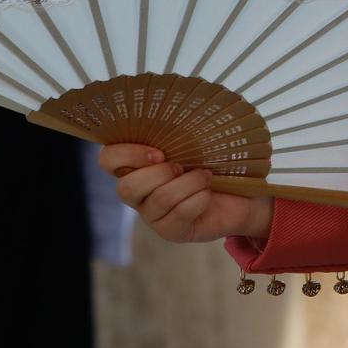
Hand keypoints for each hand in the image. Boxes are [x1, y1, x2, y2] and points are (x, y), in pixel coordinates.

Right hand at [100, 143, 272, 244]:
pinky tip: (208, 193)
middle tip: (181, 166)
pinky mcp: (171, 231)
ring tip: (205, 176)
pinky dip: (199, 198)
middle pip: (126, 188)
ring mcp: (152, 215)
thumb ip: (174, 134)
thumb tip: (175, 115)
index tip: (159, 152)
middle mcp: (138, 193)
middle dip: (158, 174)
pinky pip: (179, 215)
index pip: (107, 160)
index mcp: (135, 165)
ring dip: (188, 183)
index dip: (127, 154)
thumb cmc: (211, 162)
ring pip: (159, 200)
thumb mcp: (191, 143)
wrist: (240, 193)